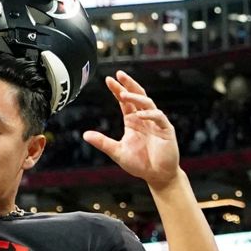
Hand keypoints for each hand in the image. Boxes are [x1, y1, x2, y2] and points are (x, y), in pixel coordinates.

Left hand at [82, 72, 180, 188]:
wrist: (157, 176)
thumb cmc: (139, 164)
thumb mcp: (118, 152)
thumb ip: (103, 143)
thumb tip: (85, 135)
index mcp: (133, 121)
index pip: (125, 101)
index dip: (117, 90)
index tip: (108, 80)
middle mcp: (144, 118)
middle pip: (137, 95)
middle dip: (129, 84)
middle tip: (119, 74)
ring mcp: (156, 122)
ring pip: (147, 103)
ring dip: (136, 97)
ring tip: (124, 93)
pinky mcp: (166, 129)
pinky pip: (158, 117)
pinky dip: (149, 114)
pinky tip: (139, 115)